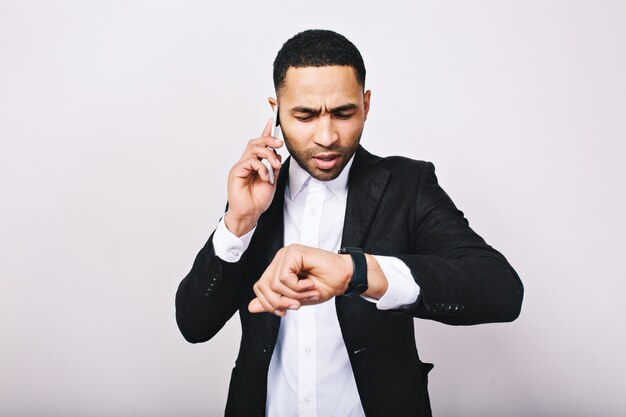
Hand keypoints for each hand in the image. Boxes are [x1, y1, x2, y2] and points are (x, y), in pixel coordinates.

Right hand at [225, 119, 283, 235]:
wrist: (250, 213)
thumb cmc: (258, 200)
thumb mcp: (273, 181)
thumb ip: (274, 168)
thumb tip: (278, 155)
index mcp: (256, 163)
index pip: (261, 144)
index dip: (266, 131)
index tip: (272, 119)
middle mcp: (247, 162)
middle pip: (256, 142)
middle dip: (269, 139)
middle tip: (280, 144)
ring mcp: (241, 166)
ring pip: (253, 148)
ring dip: (268, 154)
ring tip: (274, 165)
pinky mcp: (236, 171)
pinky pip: (250, 161)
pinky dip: (261, 167)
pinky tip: (265, 177)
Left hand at [248, 244, 353, 315]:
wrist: (344, 278)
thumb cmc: (324, 285)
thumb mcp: (295, 299)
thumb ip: (274, 301)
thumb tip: (251, 307)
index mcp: (278, 268)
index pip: (260, 287)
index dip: (269, 304)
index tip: (285, 311)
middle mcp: (279, 259)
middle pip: (263, 286)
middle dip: (279, 302)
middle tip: (297, 306)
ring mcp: (286, 254)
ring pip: (275, 283)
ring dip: (294, 294)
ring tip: (309, 292)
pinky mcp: (294, 252)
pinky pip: (285, 277)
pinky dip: (298, 287)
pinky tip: (310, 283)